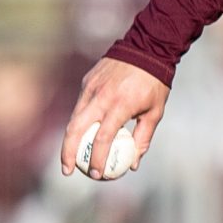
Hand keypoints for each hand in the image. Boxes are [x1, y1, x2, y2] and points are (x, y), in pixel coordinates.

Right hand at [59, 56, 169, 179]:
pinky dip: (78, 122)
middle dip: (68, 153)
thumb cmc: (154, 84)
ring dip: (69, 140)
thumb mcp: (155, 112)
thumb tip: (133, 165)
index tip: (96, 175)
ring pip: (73, 118)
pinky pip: (79, 105)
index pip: (103, 139)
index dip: (98, 159)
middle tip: (69, 171)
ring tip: (70, 157)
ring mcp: (90, 88)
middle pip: (76, 130)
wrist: (147, 48)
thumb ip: (142, 139)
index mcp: (119, 106)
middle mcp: (100, 97)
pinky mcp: (86, 81)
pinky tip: (81, 135)